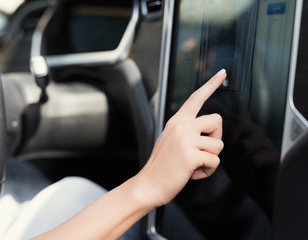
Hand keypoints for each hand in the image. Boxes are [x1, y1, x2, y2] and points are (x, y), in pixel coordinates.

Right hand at [137, 69, 225, 206]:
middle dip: (216, 138)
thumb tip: (208, 134)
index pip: (196, 98)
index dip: (211, 85)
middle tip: (204, 150)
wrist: (148, 184)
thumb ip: (186, 132)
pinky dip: (208, 171)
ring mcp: (186, 139)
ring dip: (211, 159)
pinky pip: (215, 161)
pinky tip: (194, 173)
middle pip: (217, 120)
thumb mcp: (170, 141)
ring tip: (195, 165)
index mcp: (177, 122)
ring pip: (218, 144)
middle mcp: (181, 126)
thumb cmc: (161, 166)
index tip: (221, 73)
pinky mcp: (191, 154)